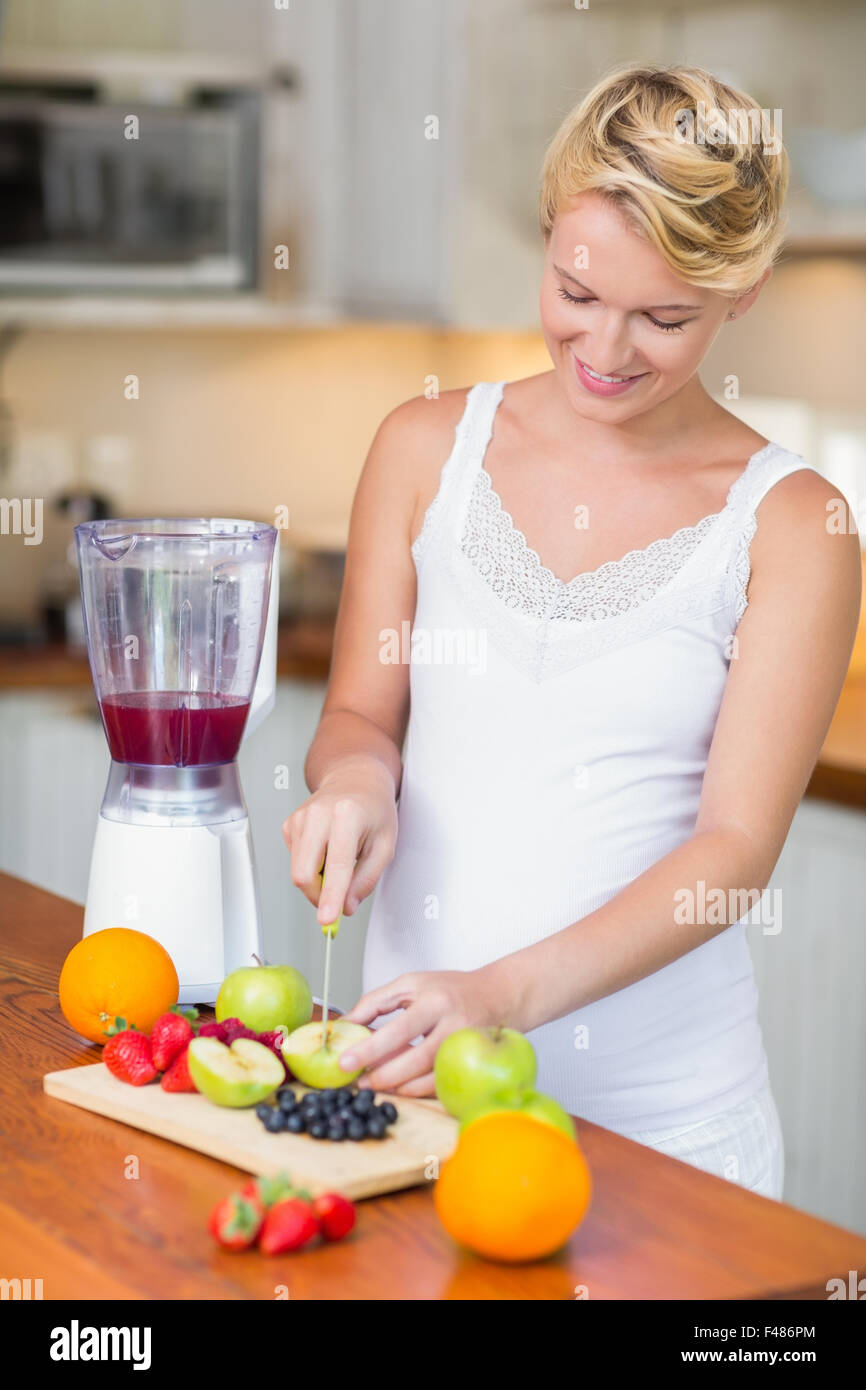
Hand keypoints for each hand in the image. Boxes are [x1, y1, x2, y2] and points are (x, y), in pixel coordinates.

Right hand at [282, 755, 397, 924]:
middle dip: (319, 896)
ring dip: (317, 880)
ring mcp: (299, 818)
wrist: (356, 779)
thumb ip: (367, 879)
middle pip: (303, 874)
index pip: (335, 866)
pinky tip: (326, 849)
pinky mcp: (289, 825)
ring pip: (297, 871)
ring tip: (339, 862)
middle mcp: (318, 814)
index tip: (326, 919)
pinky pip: (295, 861)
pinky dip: (311, 866)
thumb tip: (347, 906)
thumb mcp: (385, 845)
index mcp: (347, 816)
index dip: (330, 897)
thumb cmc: (373, 809)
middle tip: (338, 897)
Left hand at [339, 967, 506, 1095]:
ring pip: (429, 1077)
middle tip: (358, 1082)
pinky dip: (417, 1090)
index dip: (371, 1048)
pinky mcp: (472, 1065)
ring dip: (398, 1086)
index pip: (400, 1029)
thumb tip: (343, 1024)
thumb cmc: (450, 989)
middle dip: (383, 1075)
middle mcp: (454, 1025)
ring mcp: (465, 1048)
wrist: (498, 995)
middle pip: (416, 1060)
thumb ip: (375, 1002)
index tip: (346, 1061)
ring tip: (374, 1085)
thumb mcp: (411, 984)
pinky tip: (400, 1086)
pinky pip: (441, 1085)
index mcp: (436, 1001)